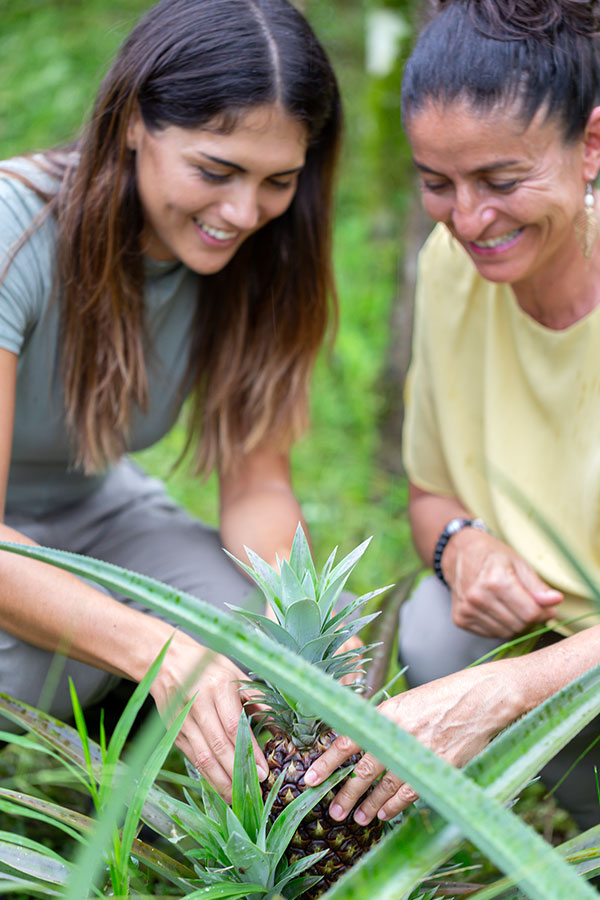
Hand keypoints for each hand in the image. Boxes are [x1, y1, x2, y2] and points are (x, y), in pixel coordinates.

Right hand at [150, 631, 267, 801]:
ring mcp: (183, 720)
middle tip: (255, 792)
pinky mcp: (174, 732)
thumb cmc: (209, 666)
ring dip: (222, 781)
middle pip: (218, 746)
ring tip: (240, 798)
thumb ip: (256, 700)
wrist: (167, 661)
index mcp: (217, 686)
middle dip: (238, 773)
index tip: (264, 772)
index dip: (249, 752)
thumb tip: (279, 725)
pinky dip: (208, 776)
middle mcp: (198, 704)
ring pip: (203, 758)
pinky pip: (193, 759)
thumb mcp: (236, 674)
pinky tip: (222, 788)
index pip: (234, 726)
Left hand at [304, 659, 523, 823]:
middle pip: (364, 770)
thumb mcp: (405, 703)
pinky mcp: (440, 767)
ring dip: (370, 805)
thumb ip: (382, 723)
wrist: (480, 699)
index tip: (310, 778)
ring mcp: (420, 752)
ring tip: (357, 818)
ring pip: (386, 787)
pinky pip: (411, 792)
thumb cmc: (440, 698)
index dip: (326, 762)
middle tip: (332, 812)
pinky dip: (396, 805)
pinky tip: (386, 813)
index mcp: (386, 714)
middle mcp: (399, 733)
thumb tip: (356, 743)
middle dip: (346, 793)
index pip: (347, 740)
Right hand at [443, 528, 562, 637]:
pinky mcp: (460, 619)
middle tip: (527, 603)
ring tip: (510, 604)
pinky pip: (491, 634)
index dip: (544, 612)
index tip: (547, 607)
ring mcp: (467, 609)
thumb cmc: (492, 556)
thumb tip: (556, 601)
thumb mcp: (519, 564)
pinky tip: (496, 609)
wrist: (460, 553)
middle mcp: (478, 597)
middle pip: (519, 625)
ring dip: (514, 623)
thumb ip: (537, 586)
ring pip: (506, 633)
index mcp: (495, 580)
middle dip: (529, 618)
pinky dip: (499, 625)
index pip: (530, 613)